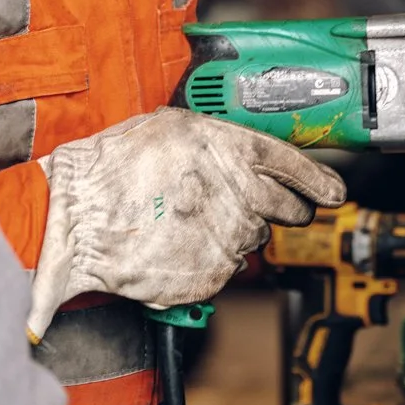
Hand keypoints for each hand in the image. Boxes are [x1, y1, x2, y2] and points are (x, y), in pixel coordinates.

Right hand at [27, 109, 344, 337]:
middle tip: (274, 209)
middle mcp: (236, 193)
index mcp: (227, 149)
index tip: (332, 190)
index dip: (315, 178)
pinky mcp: (210, 274)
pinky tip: (178, 247)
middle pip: (284, 207)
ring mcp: (226, 237)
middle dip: (287, 209)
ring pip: (251, 239)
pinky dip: (208, 261)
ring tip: (190, 224)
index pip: (289, 163)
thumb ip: (212, 142)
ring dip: (233, 233)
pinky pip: (224, 269)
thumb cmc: (109, 170)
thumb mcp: (166, 129)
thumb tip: (241, 157)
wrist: (73, 219)